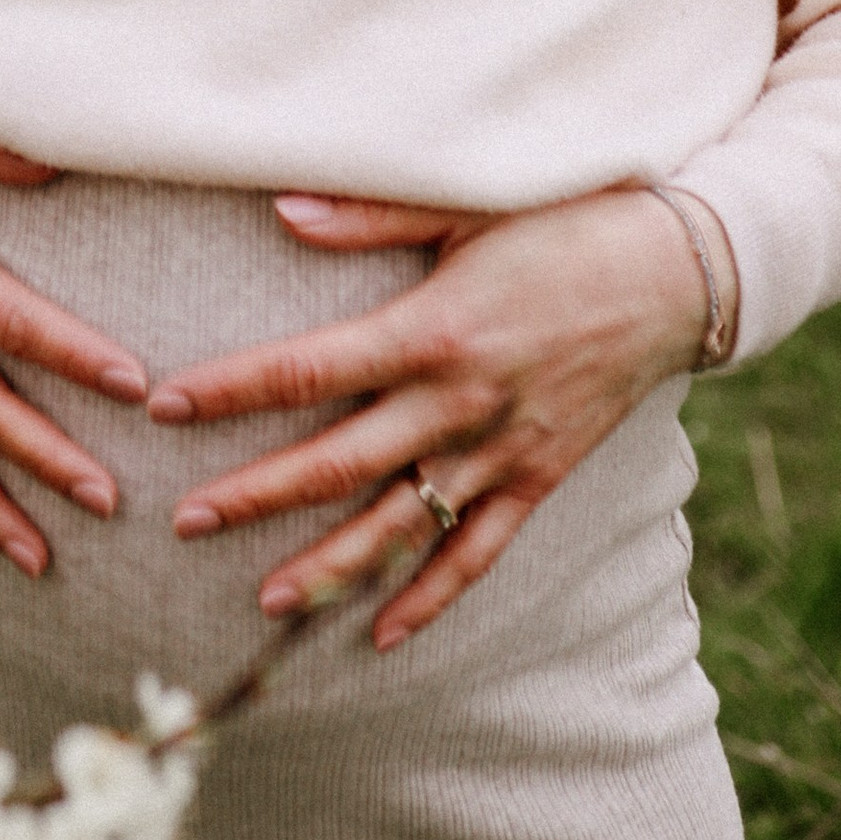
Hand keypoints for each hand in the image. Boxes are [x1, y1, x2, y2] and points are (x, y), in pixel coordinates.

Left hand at [146, 186, 713, 649]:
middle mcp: (460, 401)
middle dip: (256, 493)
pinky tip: (382, 636)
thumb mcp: (463, 203)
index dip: (232, 390)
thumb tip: (280, 212)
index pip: (307, 369)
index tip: (165, 406)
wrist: (674, 272)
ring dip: (332, 566)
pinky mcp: (539, 477)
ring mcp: (502, 449)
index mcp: (430, 328)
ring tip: (264, 603)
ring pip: (402, 525)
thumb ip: (369, 214)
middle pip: (338, 462)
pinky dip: (431, 598)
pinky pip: (478, 553)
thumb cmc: (560, 222)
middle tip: (183, 520)